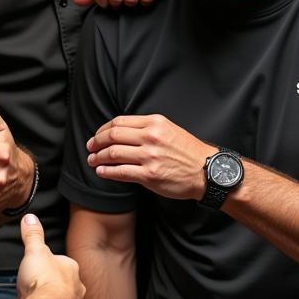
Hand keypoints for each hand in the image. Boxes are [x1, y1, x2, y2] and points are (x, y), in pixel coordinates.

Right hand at [17, 213, 84, 298]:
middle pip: (67, 286)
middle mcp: (78, 291)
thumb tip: (30, 217)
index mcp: (72, 270)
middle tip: (39, 289)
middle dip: (56, 288)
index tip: (40, 269)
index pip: (64, 264)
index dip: (51, 265)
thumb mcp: (34, 252)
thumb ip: (33, 235)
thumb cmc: (43, 282)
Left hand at [86, 114, 212, 200]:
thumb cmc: (188, 152)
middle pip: (113, 135)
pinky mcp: (149, 175)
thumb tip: (122, 133)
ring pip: (113, 153)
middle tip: (90, 147)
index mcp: (155, 122)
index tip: (97, 136)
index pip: (119, 122)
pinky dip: (106, 171)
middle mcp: (151, 137)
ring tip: (92, 160)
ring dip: (97, 157)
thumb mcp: (169, 130)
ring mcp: (150, 156)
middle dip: (96, 142)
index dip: (103, 129)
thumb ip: (147, 128)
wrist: (207, 171)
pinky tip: (101, 171)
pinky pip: (120, 172)